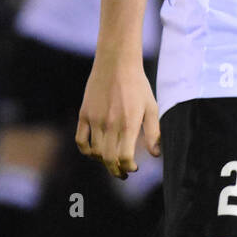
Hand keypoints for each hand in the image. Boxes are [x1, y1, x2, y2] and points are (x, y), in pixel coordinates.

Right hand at [75, 59, 161, 179]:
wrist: (117, 62)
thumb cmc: (138, 85)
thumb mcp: (152, 107)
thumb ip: (154, 132)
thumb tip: (155, 155)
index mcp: (129, 123)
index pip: (124, 157)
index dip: (128, 168)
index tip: (133, 168)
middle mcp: (111, 124)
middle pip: (109, 159)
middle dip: (116, 170)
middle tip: (122, 173)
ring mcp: (95, 119)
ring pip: (95, 152)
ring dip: (103, 162)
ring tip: (111, 162)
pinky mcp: (84, 114)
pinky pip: (80, 140)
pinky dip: (86, 151)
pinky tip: (95, 152)